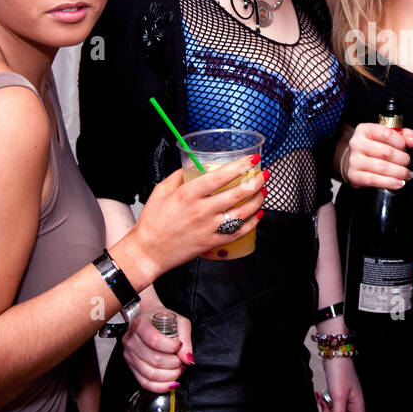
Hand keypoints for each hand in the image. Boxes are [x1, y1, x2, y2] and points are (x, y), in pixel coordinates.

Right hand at [122, 293, 193, 393]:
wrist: (145, 317)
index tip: (179, 345)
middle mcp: (131, 341)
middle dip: (174, 364)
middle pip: (154, 360)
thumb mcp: (178, 321)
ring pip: (150, 374)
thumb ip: (186, 339)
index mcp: (141, 325)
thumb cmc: (161, 318)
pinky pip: (144, 382)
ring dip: (169, 375)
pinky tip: (171, 382)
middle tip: (181, 361)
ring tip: (178, 369)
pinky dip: (160, 386)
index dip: (171, 347)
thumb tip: (188, 359)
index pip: (155, 341)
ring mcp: (129, 355)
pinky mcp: (131, 366)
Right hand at [130, 155, 266, 275]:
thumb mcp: (161, 190)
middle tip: (264, 173)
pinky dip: (252, 222)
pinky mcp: (212, 242)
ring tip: (263, 191)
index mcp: (188, 194)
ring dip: (257, 200)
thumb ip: (178, 176)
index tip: (252, 159)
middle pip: (237, 194)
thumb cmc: (152, 222)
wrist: (148, 252)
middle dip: (256, 181)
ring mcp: (209, 228)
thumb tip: (194, 166)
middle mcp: (201, 210)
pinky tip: (258, 214)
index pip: (220, 176)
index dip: (240, 166)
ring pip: (242, 212)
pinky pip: (238, 232)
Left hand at [316, 357, 363, 411]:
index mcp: (358, 405)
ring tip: (321, 401)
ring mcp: (345, 400)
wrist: (335, 356)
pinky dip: (324, 404)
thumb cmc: (341, 373)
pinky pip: (331, 407)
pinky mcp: (337, 395)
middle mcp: (353, 404)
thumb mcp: (338, 397)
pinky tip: (320, 396)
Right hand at [341, 123, 412, 189]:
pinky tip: (399, 183)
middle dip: (403, 159)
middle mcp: (357, 143)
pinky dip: (390, 183)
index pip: (386, 133)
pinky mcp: (354, 175)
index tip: (406, 148)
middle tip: (408, 163)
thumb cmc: (373, 147)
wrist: (354, 161)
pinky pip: (375, 180)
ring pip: (382, 167)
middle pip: (386, 152)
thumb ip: (404, 134)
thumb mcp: (388, 136)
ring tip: (407, 174)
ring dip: (400, 173)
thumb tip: (411, 141)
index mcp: (365, 130)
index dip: (401, 142)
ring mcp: (354, 160)